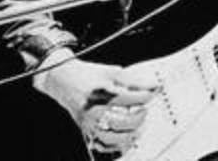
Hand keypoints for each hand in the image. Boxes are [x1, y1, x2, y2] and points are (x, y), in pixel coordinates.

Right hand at [33, 49, 158, 154]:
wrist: (63, 80)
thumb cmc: (88, 75)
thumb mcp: (110, 71)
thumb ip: (132, 80)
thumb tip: (152, 85)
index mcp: (100, 91)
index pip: (128, 98)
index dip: (145, 96)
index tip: (154, 93)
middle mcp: (93, 109)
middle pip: (121, 121)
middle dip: (138, 118)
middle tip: (145, 111)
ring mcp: (89, 122)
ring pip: (112, 137)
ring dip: (129, 134)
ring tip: (138, 126)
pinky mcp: (86, 130)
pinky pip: (102, 145)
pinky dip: (116, 145)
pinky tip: (125, 138)